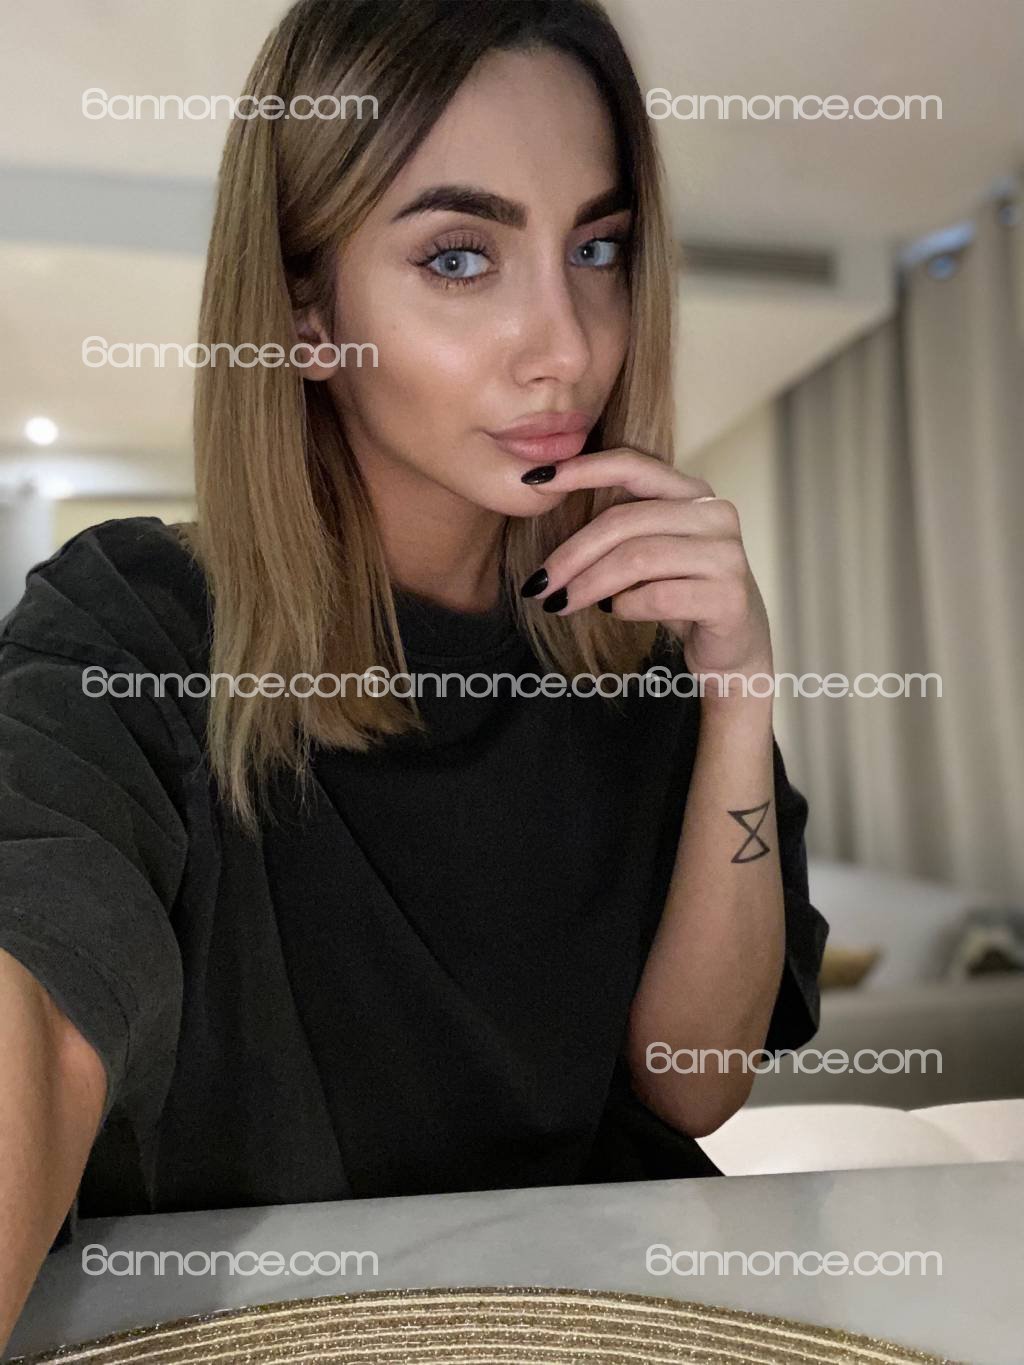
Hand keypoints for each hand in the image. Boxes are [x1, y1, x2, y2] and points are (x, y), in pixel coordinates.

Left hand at [520, 448, 773, 693]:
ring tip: (562, 604)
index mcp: (692, 493)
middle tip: (540, 583)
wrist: (732, 648)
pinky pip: (658, 597)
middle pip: (624, 522)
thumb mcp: (649, 552)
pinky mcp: (729, 597)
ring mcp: (726, 554)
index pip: (632, 465)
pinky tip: (615, 613)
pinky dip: (625, 606)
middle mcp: (715, 514)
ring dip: (589, 585)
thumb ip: (619, 527)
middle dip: (571, 554)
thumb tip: (546, 503)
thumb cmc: (681, 594)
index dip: (581, 469)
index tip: (533, 480)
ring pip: (637, 559)